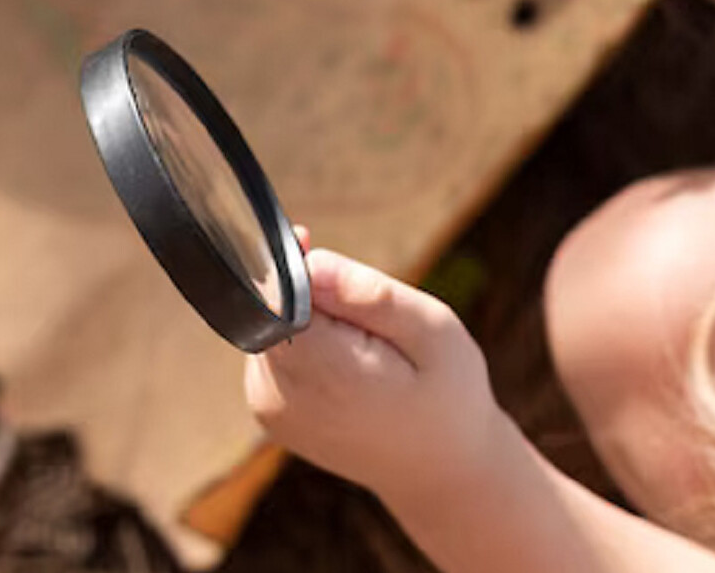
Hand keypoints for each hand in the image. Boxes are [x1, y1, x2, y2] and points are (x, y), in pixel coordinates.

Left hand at [245, 248, 510, 498]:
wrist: (439, 470)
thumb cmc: (448, 394)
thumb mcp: (433, 331)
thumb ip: (369, 294)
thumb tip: (310, 262)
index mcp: (328, 375)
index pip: (275, 297)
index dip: (293, 265)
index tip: (315, 244)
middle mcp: (285, 396)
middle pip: (270, 307)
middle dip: (310, 293)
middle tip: (368, 317)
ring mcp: (269, 411)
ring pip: (269, 326)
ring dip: (309, 320)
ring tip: (364, 348)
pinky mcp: (266, 414)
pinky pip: (272, 351)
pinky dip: (303, 344)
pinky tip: (345, 365)